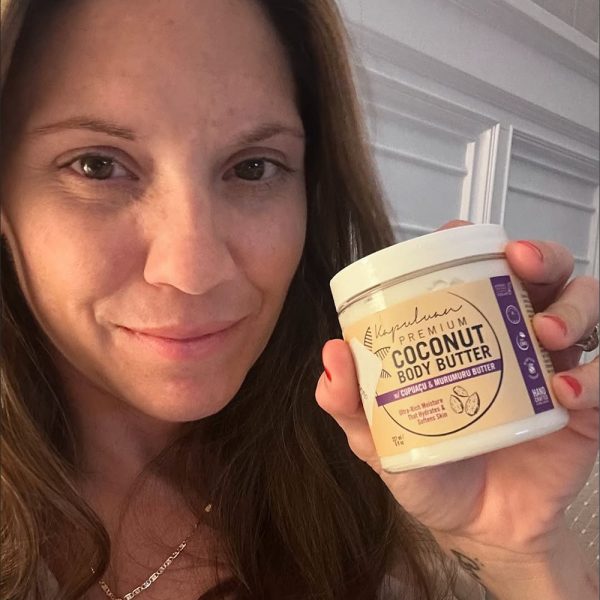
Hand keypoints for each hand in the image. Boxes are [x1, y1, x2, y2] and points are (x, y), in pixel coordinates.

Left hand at [315, 222, 598, 559]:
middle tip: (519, 263)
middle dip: (539, 256)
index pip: (477, 271)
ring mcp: (551, 367)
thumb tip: (333, 354)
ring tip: (547, 334)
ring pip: (585, 306)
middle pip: (541, 273)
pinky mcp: (585, 408)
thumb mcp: (380, 439)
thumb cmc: (430, 470)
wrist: (477, 529)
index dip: (474, 244)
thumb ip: (352, 403)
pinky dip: (596, 375)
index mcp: (466, 335)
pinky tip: (566, 391)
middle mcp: (513, 339)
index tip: (459, 235)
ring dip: (573, 307)